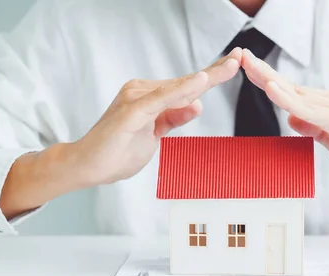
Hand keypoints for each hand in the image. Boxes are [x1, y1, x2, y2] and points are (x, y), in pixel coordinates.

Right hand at [0, 49, 241, 219]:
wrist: (87, 166)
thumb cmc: (116, 151)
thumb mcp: (155, 135)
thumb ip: (173, 118)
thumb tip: (196, 104)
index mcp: (150, 97)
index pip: (186, 86)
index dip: (211, 76)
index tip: (234, 65)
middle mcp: (142, 91)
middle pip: (186, 82)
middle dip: (215, 71)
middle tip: (241, 57)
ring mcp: (136, 99)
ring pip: (178, 87)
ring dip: (206, 77)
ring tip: (230, 65)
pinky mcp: (131, 111)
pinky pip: (162, 99)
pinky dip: (182, 90)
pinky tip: (200, 82)